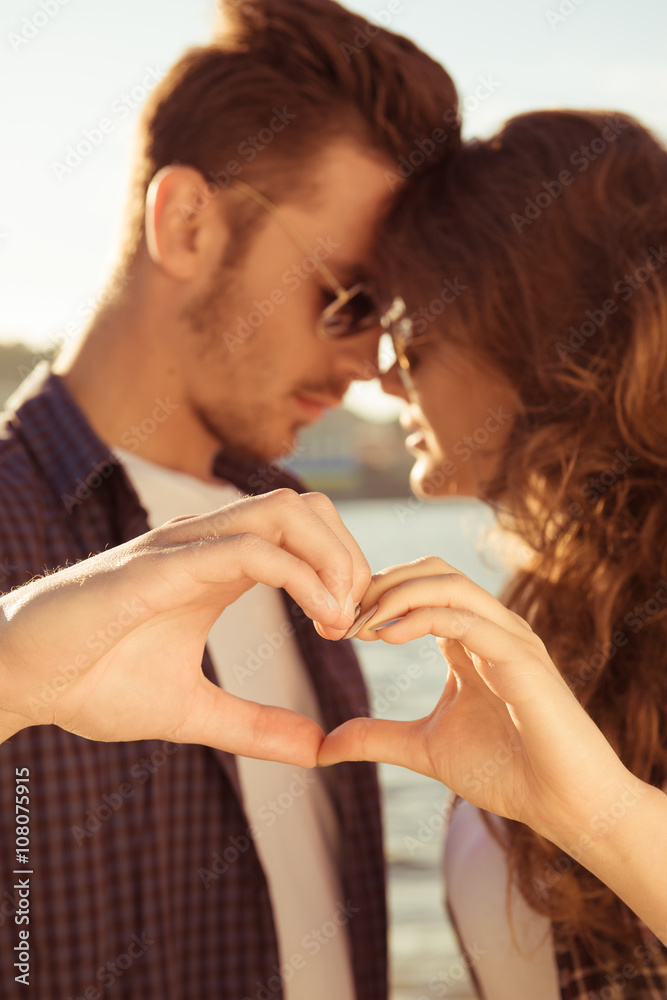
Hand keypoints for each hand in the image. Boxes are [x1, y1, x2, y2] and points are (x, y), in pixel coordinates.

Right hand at [0, 490, 368, 765]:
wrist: (17, 681)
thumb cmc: (91, 682)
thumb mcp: (191, 712)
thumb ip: (255, 725)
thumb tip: (317, 748)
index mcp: (216, 566)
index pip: (303, 532)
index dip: (346, 569)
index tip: (358, 628)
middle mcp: (204, 544)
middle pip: (305, 508)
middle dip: (350, 557)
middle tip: (360, 620)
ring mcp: (179, 550)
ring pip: (281, 512)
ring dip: (331, 559)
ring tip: (343, 619)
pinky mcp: (155, 568)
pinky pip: (243, 549)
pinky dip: (298, 575)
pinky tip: (320, 617)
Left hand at [319, 557, 641, 850]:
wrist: (567, 805)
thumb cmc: (507, 772)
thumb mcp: (424, 749)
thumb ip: (377, 737)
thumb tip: (322, 745)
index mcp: (470, 638)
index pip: (421, 586)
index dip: (374, 596)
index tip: (334, 625)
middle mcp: (491, 627)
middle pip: (432, 569)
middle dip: (380, 583)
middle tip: (340, 617)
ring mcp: (509, 637)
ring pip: (448, 582)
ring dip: (396, 595)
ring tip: (360, 625)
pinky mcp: (521, 658)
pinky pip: (466, 618)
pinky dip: (421, 616)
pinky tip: (387, 637)